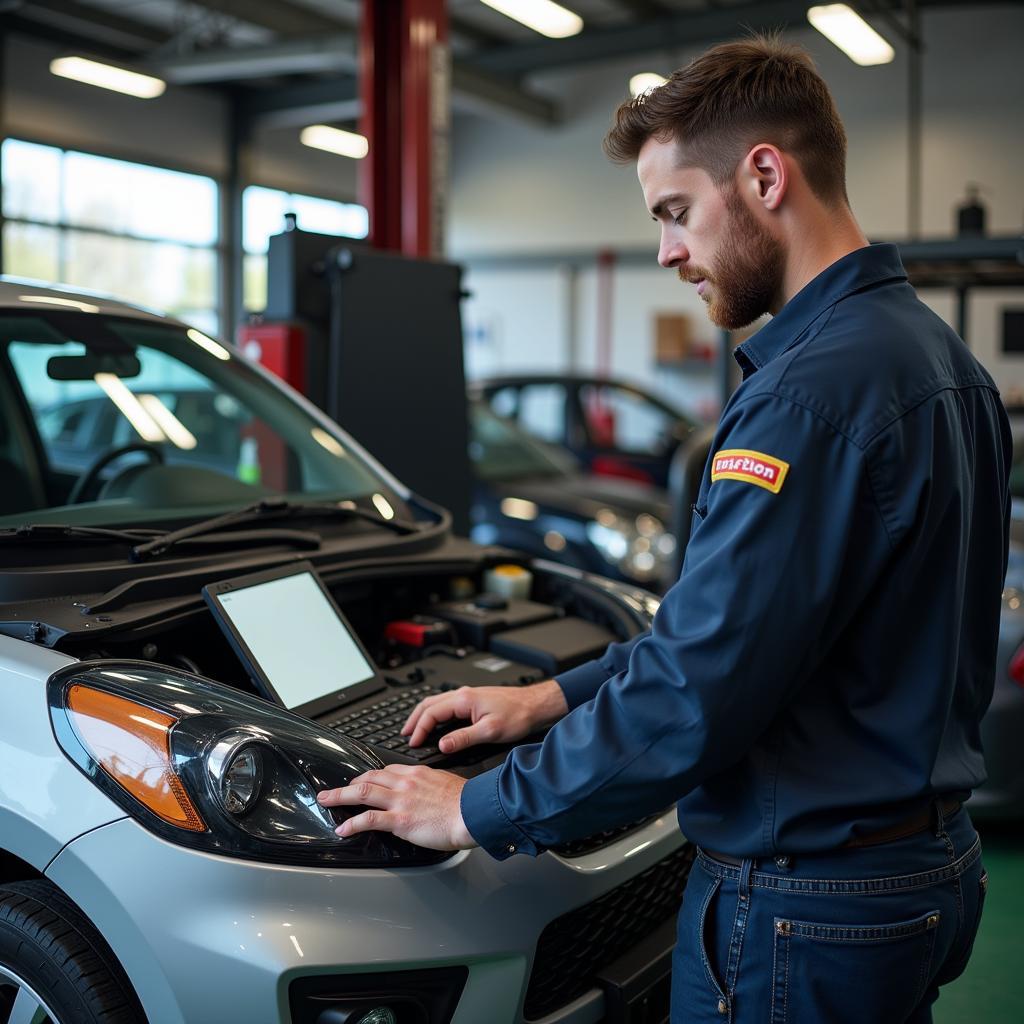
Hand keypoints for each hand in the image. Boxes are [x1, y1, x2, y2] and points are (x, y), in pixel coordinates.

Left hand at [317, 764, 475, 850]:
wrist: (473, 812)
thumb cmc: (467, 802)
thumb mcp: (447, 784)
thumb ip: (432, 786)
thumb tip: (429, 792)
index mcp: (417, 773)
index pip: (387, 770)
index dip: (370, 776)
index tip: (363, 782)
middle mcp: (406, 782)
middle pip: (369, 777)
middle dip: (349, 783)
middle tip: (335, 789)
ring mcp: (401, 800)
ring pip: (362, 792)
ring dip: (340, 796)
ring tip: (327, 801)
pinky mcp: (400, 819)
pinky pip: (368, 819)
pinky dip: (352, 823)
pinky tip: (343, 828)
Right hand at [402, 679, 568, 753]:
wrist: (534, 705)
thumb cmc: (518, 715)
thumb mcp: (490, 731)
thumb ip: (463, 739)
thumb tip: (442, 745)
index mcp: (464, 700)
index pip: (431, 713)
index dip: (419, 729)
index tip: (412, 743)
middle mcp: (463, 695)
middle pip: (428, 704)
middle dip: (414, 720)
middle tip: (404, 734)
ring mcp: (467, 696)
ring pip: (436, 702)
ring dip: (423, 715)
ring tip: (414, 729)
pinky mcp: (472, 700)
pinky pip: (446, 704)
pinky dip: (434, 714)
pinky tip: (435, 723)